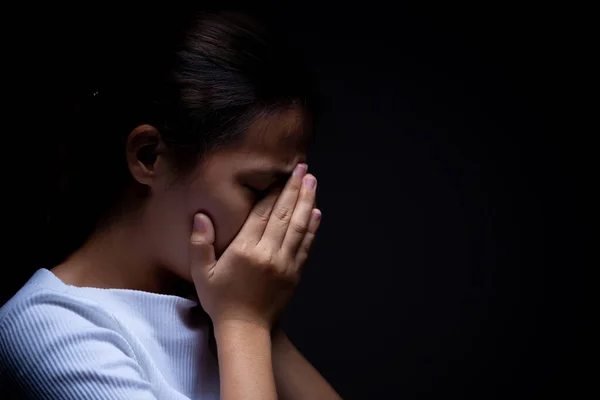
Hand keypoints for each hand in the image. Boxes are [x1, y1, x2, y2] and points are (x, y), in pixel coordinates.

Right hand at [189, 163, 321, 329]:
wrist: (246, 330)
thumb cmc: (220, 301)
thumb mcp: (202, 273)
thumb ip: (200, 243)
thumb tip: (201, 215)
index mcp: (245, 250)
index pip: (263, 213)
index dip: (274, 191)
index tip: (281, 173)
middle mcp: (268, 253)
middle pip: (285, 214)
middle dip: (295, 189)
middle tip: (303, 168)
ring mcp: (285, 264)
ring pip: (299, 227)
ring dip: (307, 202)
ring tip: (312, 182)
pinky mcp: (295, 274)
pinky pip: (306, 245)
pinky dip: (312, 228)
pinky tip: (316, 213)